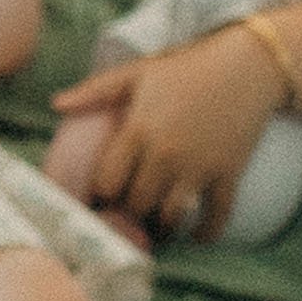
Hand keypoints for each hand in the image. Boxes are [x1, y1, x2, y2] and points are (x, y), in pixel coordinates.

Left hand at [51, 28, 282, 242]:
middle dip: (129, 212)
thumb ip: (95, 91)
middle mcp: (166, 154)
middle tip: (128, 213)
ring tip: (154, 226)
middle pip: (136, 204)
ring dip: (161, 227)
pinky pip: (216, 216)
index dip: (101, 194)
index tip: (102, 196)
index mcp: (139, 130)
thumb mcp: (137, 72)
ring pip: (171, 216)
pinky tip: (194, 235)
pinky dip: (204, 233)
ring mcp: (199, 166)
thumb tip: (55, 104)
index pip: (108, 183)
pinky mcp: (229, 173)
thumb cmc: (187, 67)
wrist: (246, 65)